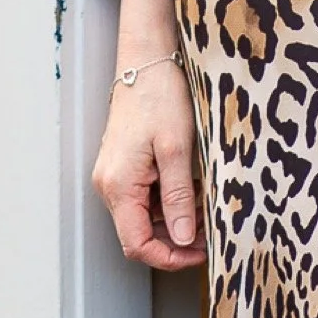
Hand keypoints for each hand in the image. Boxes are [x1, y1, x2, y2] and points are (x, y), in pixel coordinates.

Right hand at [91, 0, 204, 269]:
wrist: (146, 60)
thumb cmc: (159, 96)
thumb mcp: (176, 149)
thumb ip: (178, 198)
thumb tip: (183, 240)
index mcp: (117, 185)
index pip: (136, 245)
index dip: (169, 257)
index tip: (200, 253)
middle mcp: (109, 184)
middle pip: (140, 234)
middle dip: (176, 238)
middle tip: (208, 226)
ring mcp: (115, 175)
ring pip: (145, 217)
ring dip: (175, 218)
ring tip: (202, 201)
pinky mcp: (124, 166)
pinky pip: (146, 197)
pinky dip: (169, 200)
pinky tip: (190, 185)